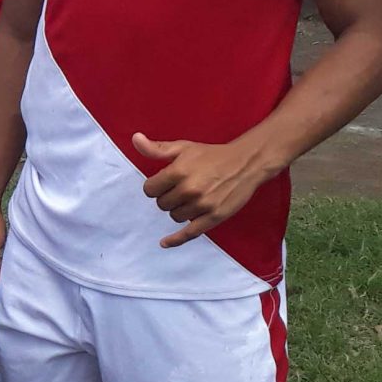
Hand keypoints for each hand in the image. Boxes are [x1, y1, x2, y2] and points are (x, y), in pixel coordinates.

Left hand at [132, 132, 274, 247]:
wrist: (246, 163)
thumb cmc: (212, 155)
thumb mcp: (183, 148)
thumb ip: (156, 148)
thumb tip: (135, 139)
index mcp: (178, 172)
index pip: (150, 189)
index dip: (154, 186)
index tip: (164, 183)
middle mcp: (189, 190)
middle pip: (161, 204)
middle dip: (167, 197)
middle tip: (181, 188)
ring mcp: (202, 205)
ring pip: (174, 216)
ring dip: (178, 209)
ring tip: (191, 197)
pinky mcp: (214, 217)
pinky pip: (189, 233)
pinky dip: (176, 240)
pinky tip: (164, 243)